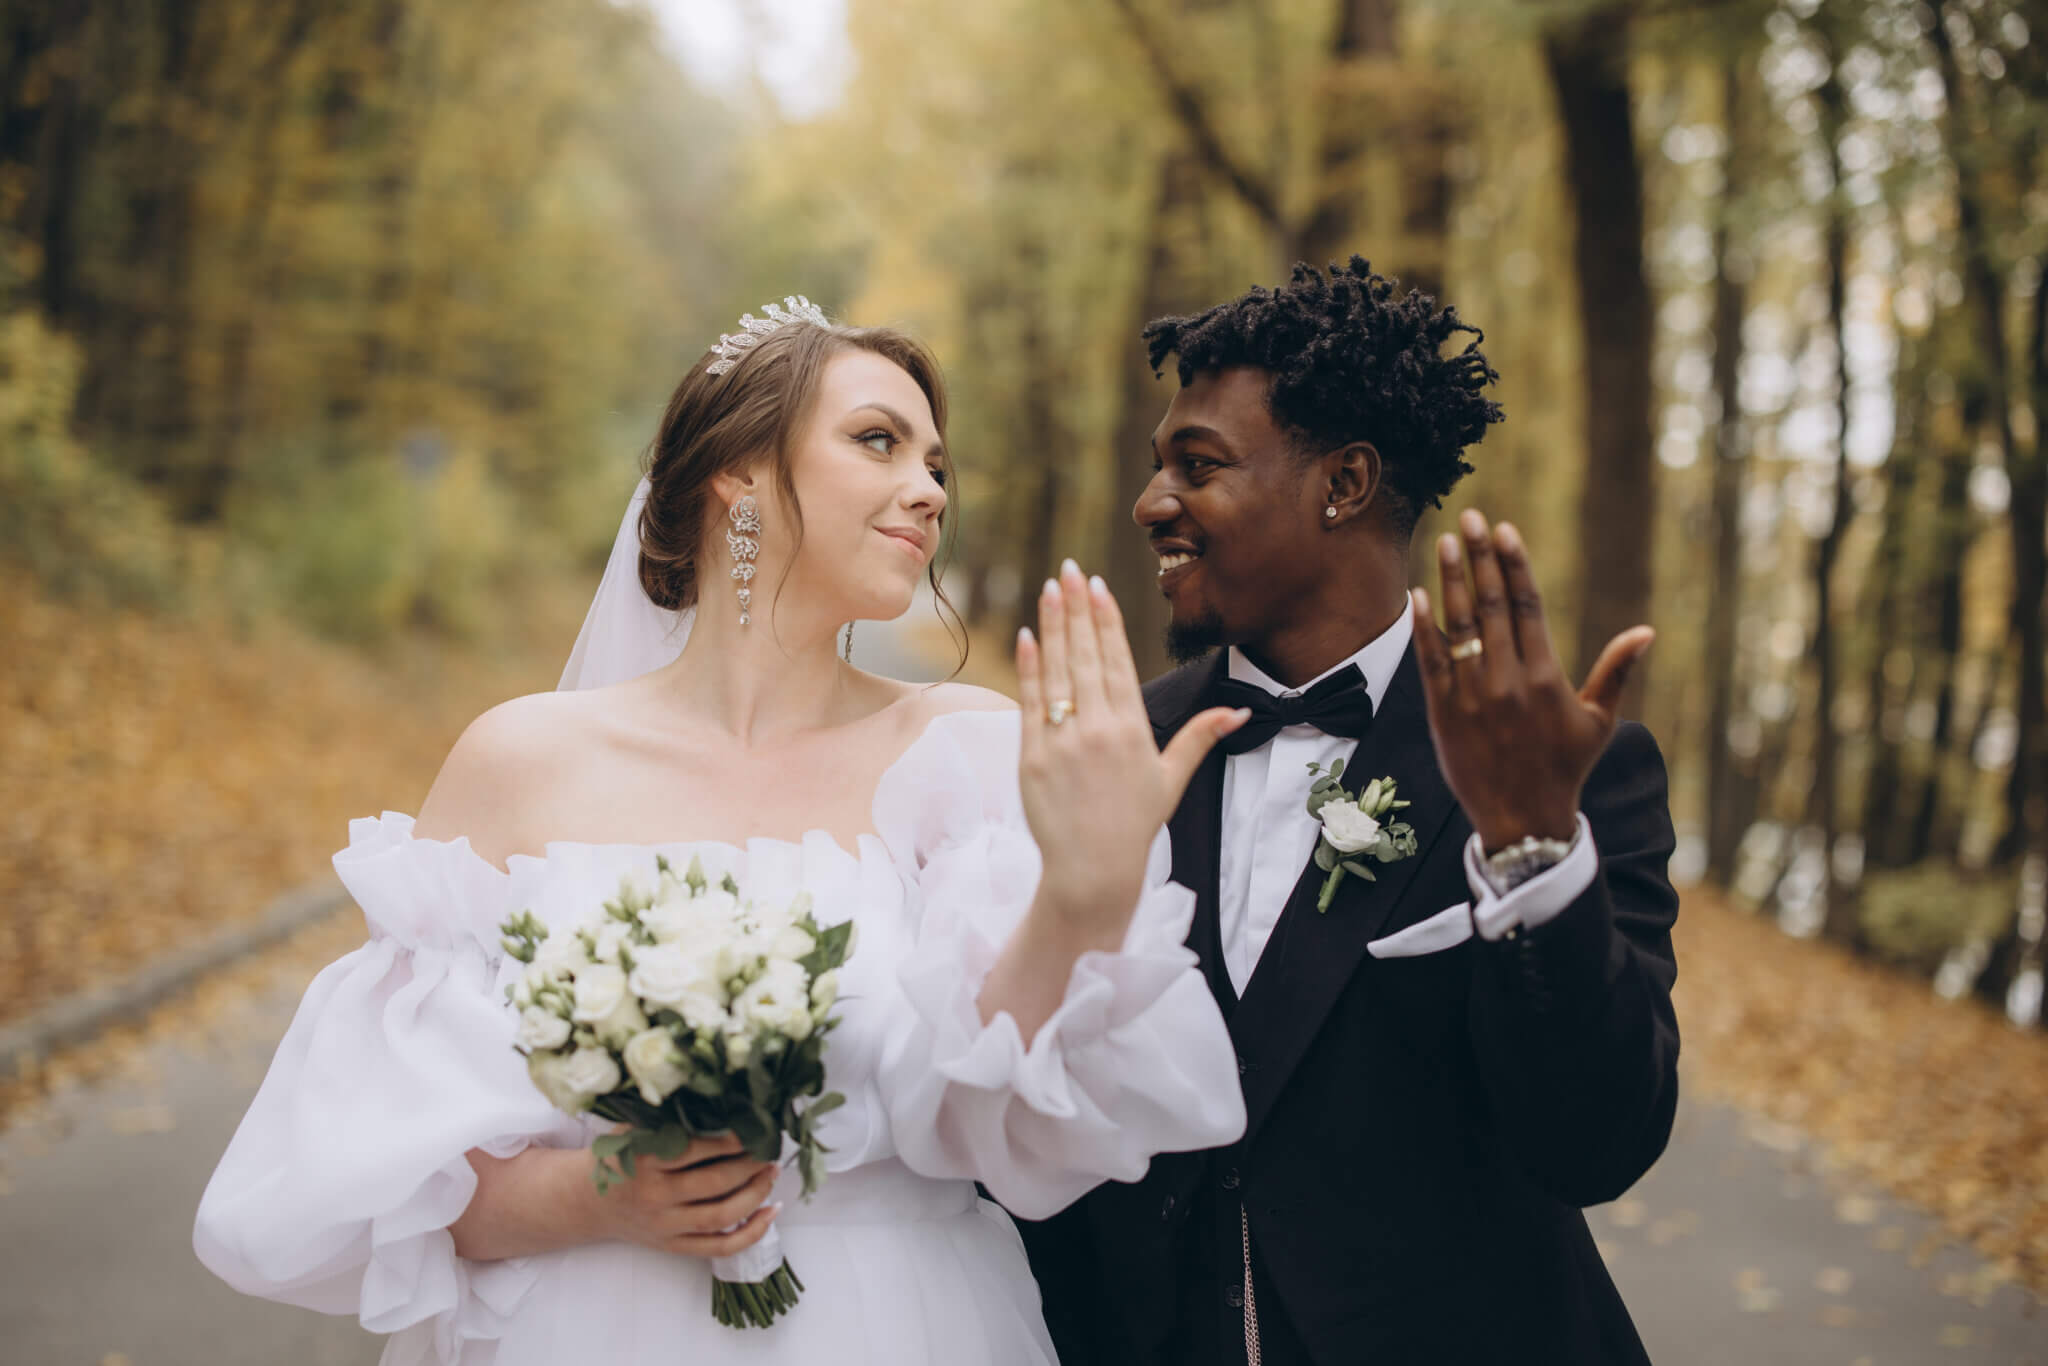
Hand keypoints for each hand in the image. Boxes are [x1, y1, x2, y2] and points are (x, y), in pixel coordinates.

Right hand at [588, 1130, 780, 1257]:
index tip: (756, 1126)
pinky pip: (719, 1247)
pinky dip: (751, 1233)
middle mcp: (655, 1196)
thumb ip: (668, 1120)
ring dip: (756, 1194)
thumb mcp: (633, 1131)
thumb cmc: (618, 1158)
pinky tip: (771, 1212)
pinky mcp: (672, 1246)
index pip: (697, 1150)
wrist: (585, 1201)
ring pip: (721, 1216)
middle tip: (770, 1148)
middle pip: (715, 1183)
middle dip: (751, 1164)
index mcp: (645, 1162)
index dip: (732, 1139)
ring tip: (772, 1173)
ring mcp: (665, 1225)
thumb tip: (721, 1100)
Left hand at [1013, 559, 1247, 937]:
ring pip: (1057, 672)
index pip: (1118, 662)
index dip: (1107, 620)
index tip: (1098, 585)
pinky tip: (1028, 635)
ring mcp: (1063, 742)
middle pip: (1087, 656)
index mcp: (1133, 731)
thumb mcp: (1172, 779)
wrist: (1092, 869)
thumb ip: (1200, 737)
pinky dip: (1029, 667)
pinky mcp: (1033, 757)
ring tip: (1049, 588)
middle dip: (1078, 609)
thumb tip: (1238, 710)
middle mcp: (1099, 730)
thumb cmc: (1134, 824)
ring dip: (1053, 626)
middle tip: (1069, 568)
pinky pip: (1031, 703)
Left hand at [1411, 510, 1652, 851]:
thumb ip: (1617, 671)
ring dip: (1452, 580)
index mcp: (1546, 676)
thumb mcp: (1599, 721)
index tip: (1504, 530)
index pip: (1527, 606)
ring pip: (1459, 627)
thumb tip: (1647, 631)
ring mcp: (1472, 696)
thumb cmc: (1565, 768)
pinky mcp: (1443, 714)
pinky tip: (1418, 595)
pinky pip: (1431, 663)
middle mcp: (1507, 681)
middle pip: (1490, 605)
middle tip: (1471, 518)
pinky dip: (1424, 629)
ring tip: (1448, 542)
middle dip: (1480, 558)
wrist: (1522, 820)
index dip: (1514, 564)